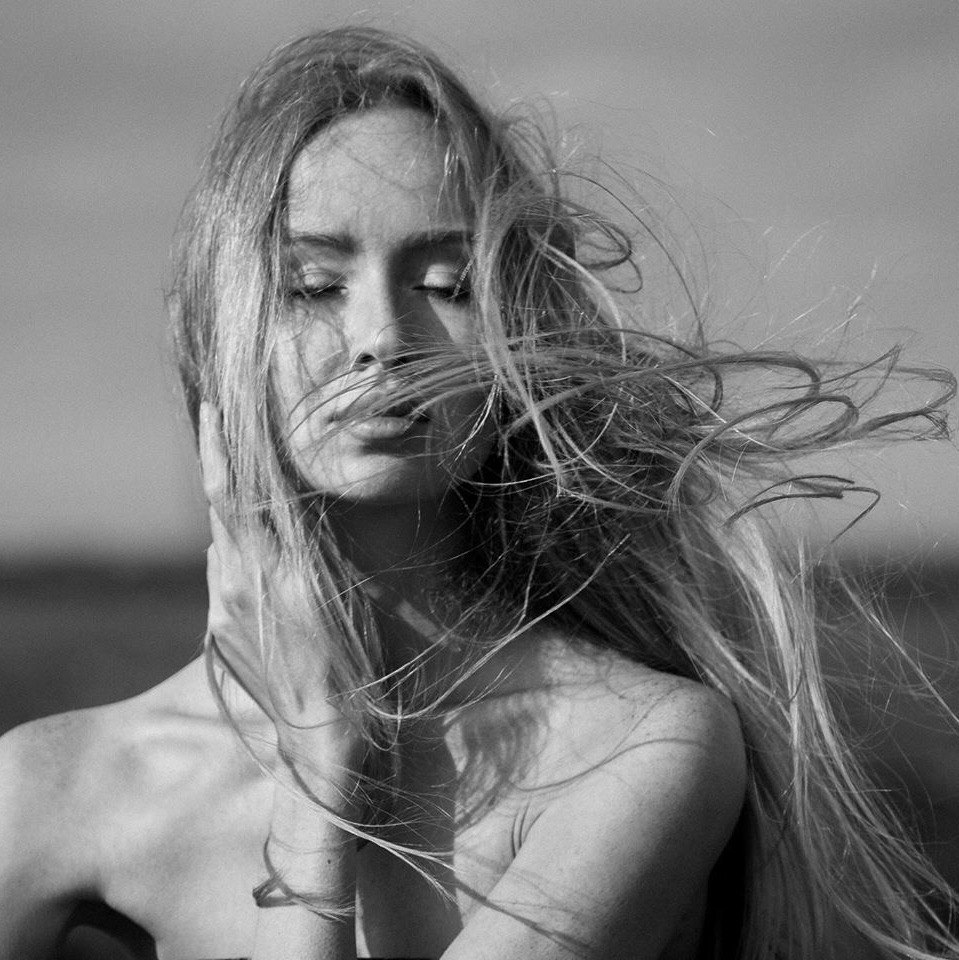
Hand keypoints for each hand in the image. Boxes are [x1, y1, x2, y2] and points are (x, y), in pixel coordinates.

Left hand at [199, 402, 361, 775]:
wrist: (325, 736)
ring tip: (252, 488)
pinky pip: (224, 573)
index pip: (231, 490)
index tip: (213, 405)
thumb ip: (308, 543)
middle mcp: (234, 583)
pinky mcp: (221, 631)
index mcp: (267, 567)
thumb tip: (284, 500)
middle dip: (225, 468)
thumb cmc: (353, 663)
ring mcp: (223, 609)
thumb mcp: (340, 593)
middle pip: (221, 510)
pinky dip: (237, 549)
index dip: (218, 445)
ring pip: (223, 542)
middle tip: (230, 428)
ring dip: (235, 513)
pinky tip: (259, 552)